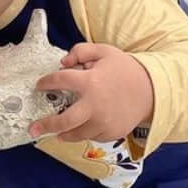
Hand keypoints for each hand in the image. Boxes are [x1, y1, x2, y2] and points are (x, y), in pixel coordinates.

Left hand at [30, 42, 154, 141]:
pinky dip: (85, 132)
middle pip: (63, 121)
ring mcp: (102, 122)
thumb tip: (63, 62)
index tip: (40, 85)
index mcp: (90, 82)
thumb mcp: (105, 52)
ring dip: (63, 133)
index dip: (46, 82)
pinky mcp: (110, 133)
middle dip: (45, 125)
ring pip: (75, 134)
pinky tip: (84, 127)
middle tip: (33, 128)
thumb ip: (82, 51)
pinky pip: (91, 136)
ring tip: (57, 133)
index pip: (59, 81)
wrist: (153, 90)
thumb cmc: (127, 70)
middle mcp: (93, 105)